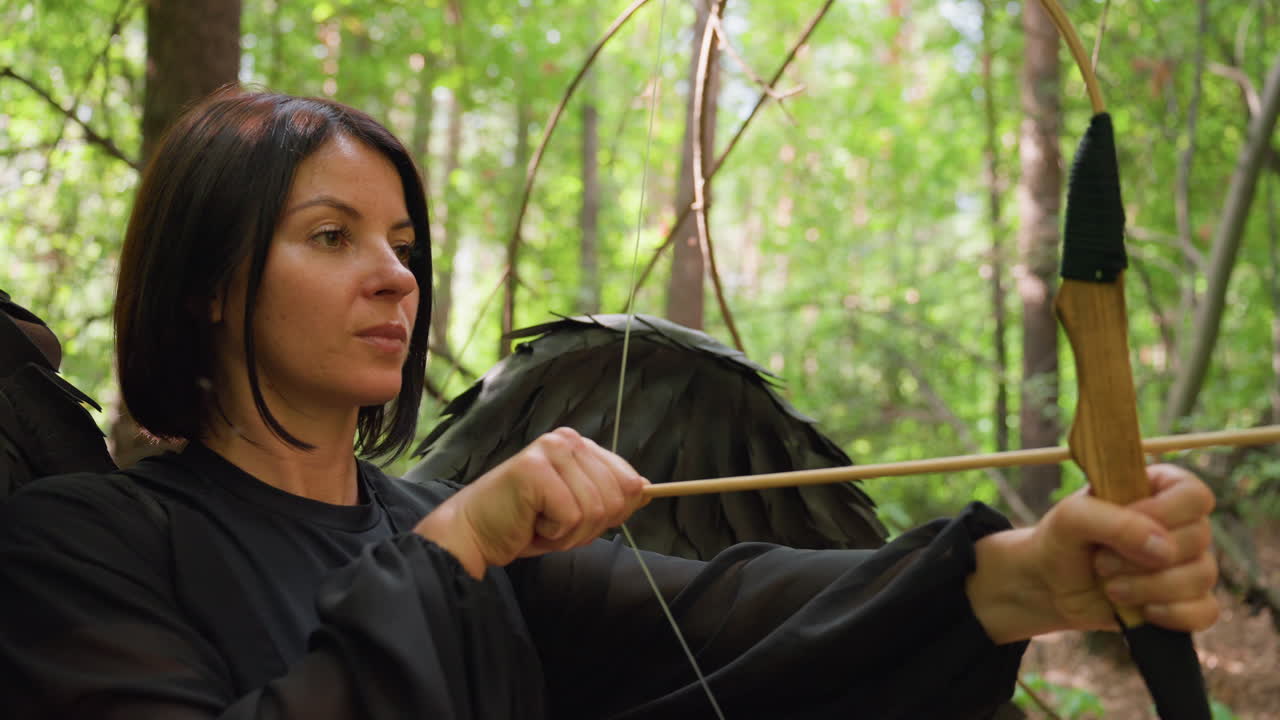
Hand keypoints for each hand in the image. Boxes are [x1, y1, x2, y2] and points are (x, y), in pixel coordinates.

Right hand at [414, 427, 649, 578]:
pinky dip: (552, 534)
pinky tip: (529, 522)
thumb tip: (647, 489)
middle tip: (553, 525)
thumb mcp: (577, 511)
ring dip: (569, 533)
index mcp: (579, 445)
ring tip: (540, 524)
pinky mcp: (534, 470)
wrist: (474, 534)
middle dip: (589, 527)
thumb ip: (610, 497)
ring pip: (595, 510)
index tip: (577, 519)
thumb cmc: (523, 523)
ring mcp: (550, 451)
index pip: (630, 480)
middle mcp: (567, 440)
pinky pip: (571, 517)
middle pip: (618, 498)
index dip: (612, 513)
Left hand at [967, 464, 1218, 643]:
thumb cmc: (1062, 541)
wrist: (1050, 586)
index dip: (1163, 513)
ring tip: (1111, 587)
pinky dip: (1174, 615)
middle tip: (1101, 562)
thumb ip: (1115, 522)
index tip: (1124, 523)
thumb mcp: (1072, 518)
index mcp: (1160, 489)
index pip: (1193, 494)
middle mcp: (1182, 524)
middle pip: (1199, 538)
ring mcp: (1187, 563)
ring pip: (1202, 576)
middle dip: (1142, 557)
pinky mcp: (1186, 600)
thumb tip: (1163, 550)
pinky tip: (1143, 611)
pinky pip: (1206, 611)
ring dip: (1150, 587)